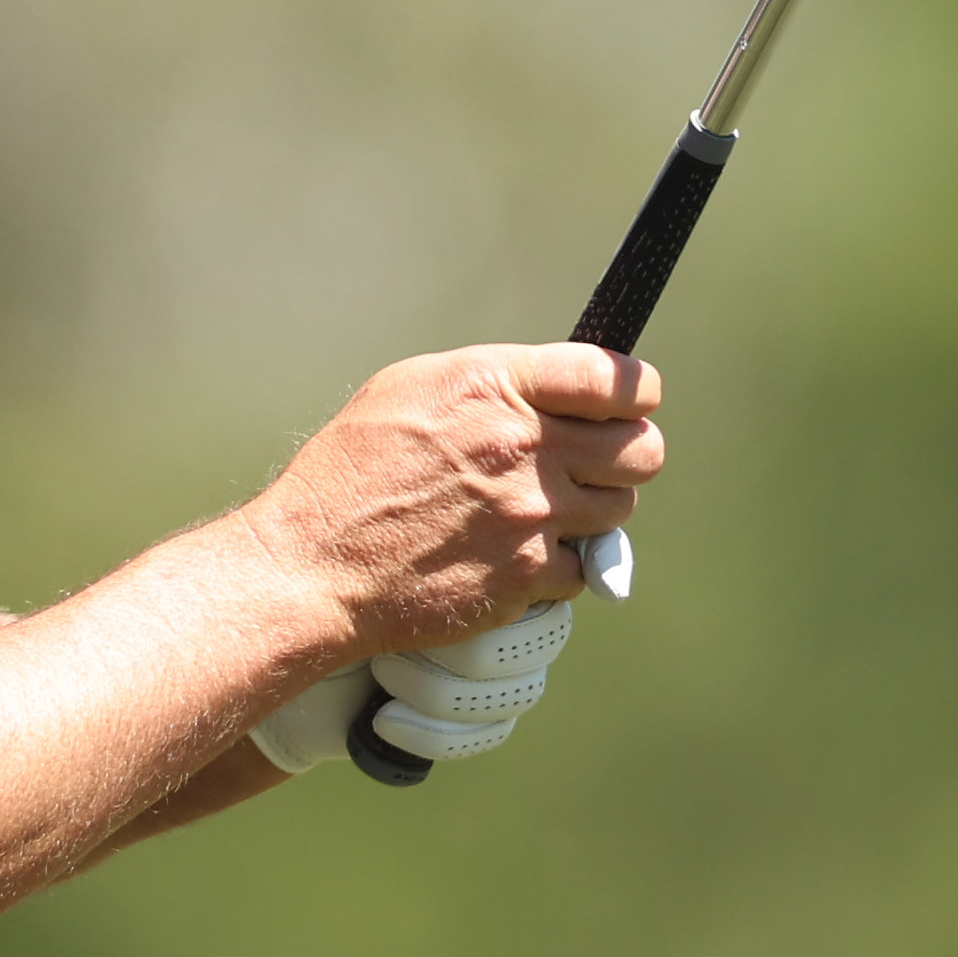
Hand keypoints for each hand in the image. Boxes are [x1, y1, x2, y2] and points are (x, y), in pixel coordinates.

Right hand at [239, 345, 663, 661]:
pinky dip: (560, 567)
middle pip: (642, 450)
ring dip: (595, 512)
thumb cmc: (350, 473)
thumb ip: (493, 383)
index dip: (636, 392)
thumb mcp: (409, 389)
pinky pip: (583, 570)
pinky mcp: (527, 577)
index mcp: (495, 386)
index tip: (631, 404)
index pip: (615, 379)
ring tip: (547, 511)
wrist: (315, 565)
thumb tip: (552, 389)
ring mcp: (531, 516)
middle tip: (596, 464)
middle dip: (626, 455)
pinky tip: (518, 555)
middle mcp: (522, 448)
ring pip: (620, 511)